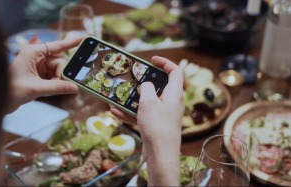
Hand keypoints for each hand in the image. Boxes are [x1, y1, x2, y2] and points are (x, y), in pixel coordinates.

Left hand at [7, 38, 82, 112]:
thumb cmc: (12, 90)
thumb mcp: (37, 88)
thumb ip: (57, 87)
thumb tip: (75, 88)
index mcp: (33, 52)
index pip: (57, 46)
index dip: (72, 42)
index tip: (85, 38)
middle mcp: (36, 56)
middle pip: (59, 62)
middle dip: (61, 74)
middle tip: (60, 85)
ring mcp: (37, 66)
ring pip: (57, 71)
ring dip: (57, 81)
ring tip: (49, 90)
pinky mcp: (38, 74)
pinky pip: (53, 77)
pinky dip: (54, 83)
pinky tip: (49, 89)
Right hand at [111, 56, 183, 185]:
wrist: (160, 155)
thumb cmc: (157, 126)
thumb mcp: (149, 102)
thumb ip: (147, 88)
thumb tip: (146, 85)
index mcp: (174, 93)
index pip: (175, 71)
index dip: (165, 62)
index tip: (152, 60)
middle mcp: (171, 102)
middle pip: (160, 85)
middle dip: (145, 81)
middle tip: (132, 78)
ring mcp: (164, 114)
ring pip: (148, 101)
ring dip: (133, 99)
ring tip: (118, 96)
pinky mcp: (156, 125)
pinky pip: (143, 114)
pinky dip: (131, 113)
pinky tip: (115, 112)